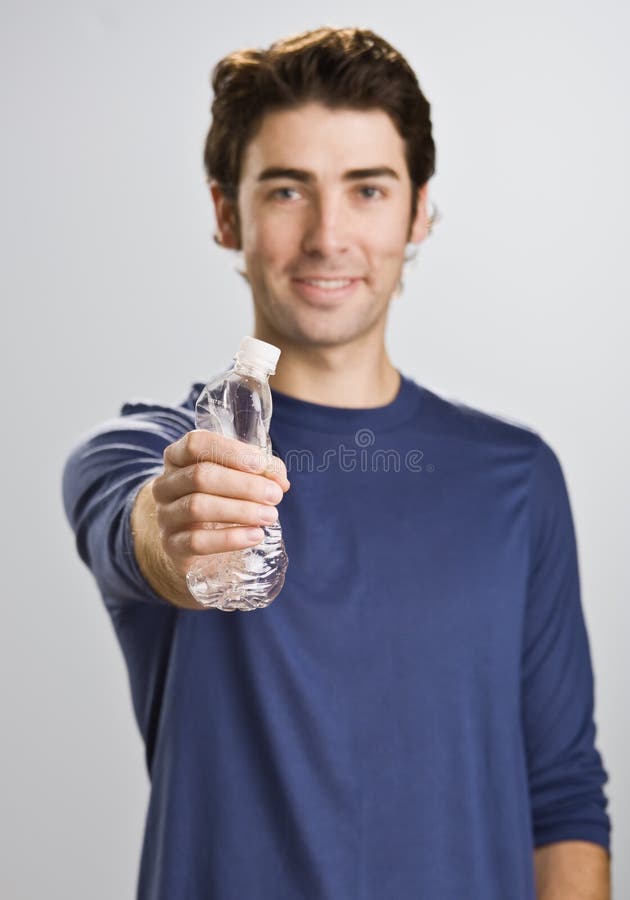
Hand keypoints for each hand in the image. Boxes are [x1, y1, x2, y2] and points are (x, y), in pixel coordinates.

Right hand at [151, 429, 290, 578]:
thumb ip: (259, 471)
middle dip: (244, 484)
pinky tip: (255, 535)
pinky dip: (230, 538)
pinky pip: (197, 541)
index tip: (261, 465)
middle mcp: (165, 484)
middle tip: (275, 495)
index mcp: (177, 458)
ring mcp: (164, 516)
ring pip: (198, 506)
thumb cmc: (218, 500)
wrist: (194, 545)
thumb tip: (279, 479)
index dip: (230, 451)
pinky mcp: (171, 545)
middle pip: (200, 476)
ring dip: (240, 510)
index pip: (196, 444)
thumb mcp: (234, 478)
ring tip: (270, 516)